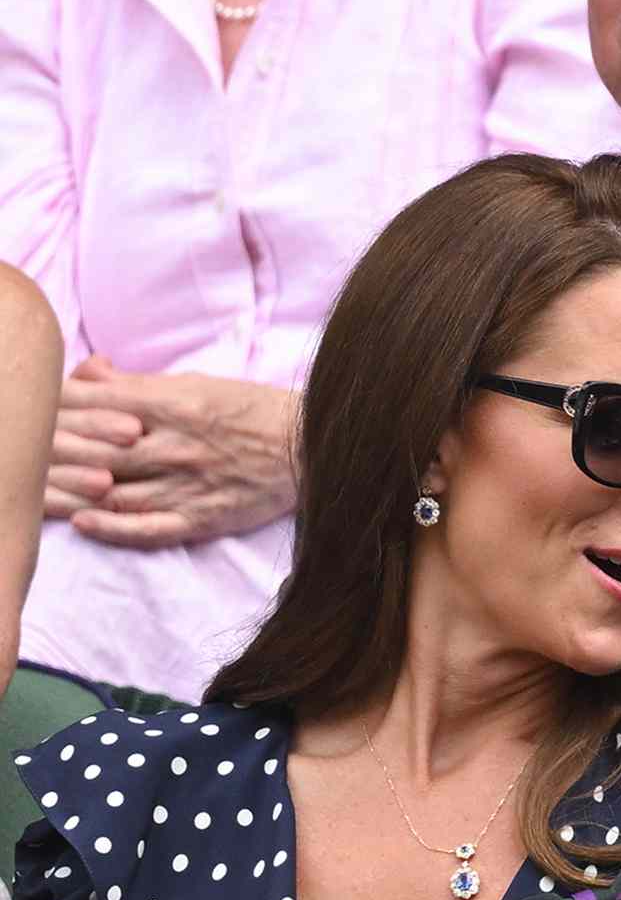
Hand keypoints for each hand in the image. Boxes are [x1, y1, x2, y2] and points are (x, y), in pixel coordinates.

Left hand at [43, 356, 298, 547]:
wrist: (312, 448)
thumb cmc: (253, 411)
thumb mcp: (198, 382)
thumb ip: (138, 383)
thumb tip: (88, 372)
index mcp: (173, 403)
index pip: (93, 403)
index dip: (57, 407)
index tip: (37, 410)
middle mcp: (175, 444)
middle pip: (92, 449)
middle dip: (53, 450)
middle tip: (24, 452)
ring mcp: (188, 485)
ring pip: (112, 491)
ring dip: (70, 491)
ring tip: (39, 492)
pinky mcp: (203, 517)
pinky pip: (148, 528)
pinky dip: (112, 528)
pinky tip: (85, 522)